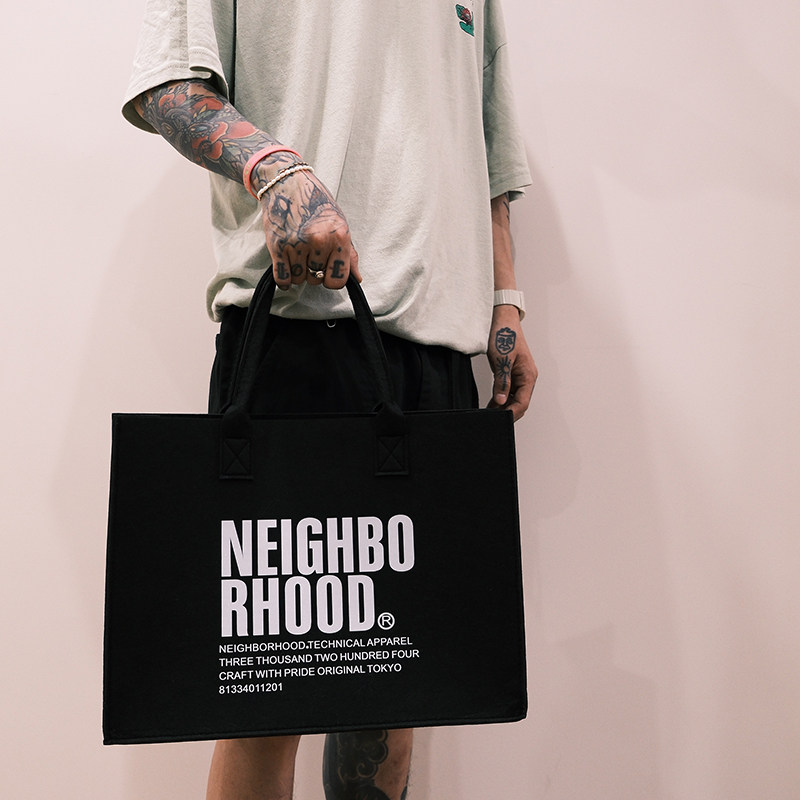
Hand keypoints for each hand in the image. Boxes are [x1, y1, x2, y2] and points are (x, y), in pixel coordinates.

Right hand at [257, 166, 360, 290]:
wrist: (287, 182)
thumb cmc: (316, 203)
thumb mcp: (339, 224)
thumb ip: (349, 253)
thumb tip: (357, 278)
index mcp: (339, 237)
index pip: (338, 279)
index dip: (332, 279)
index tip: (326, 272)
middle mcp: (319, 241)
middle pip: (317, 279)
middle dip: (313, 272)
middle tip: (309, 255)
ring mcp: (297, 244)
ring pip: (299, 279)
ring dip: (298, 273)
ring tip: (298, 256)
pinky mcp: (277, 246)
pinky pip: (283, 278)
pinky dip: (284, 280)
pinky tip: (287, 272)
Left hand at [486, 305, 536, 421]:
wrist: (501, 318)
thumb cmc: (504, 335)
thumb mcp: (501, 360)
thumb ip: (502, 382)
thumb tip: (502, 402)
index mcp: (529, 375)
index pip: (522, 402)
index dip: (511, 413)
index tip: (499, 420)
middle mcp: (527, 377)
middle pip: (520, 403)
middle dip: (507, 412)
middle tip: (492, 419)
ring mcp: (520, 375)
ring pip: (514, 398)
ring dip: (504, 406)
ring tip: (490, 413)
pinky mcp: (512, 372)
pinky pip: (509, 390)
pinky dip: (501, 398)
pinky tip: (492, 403)